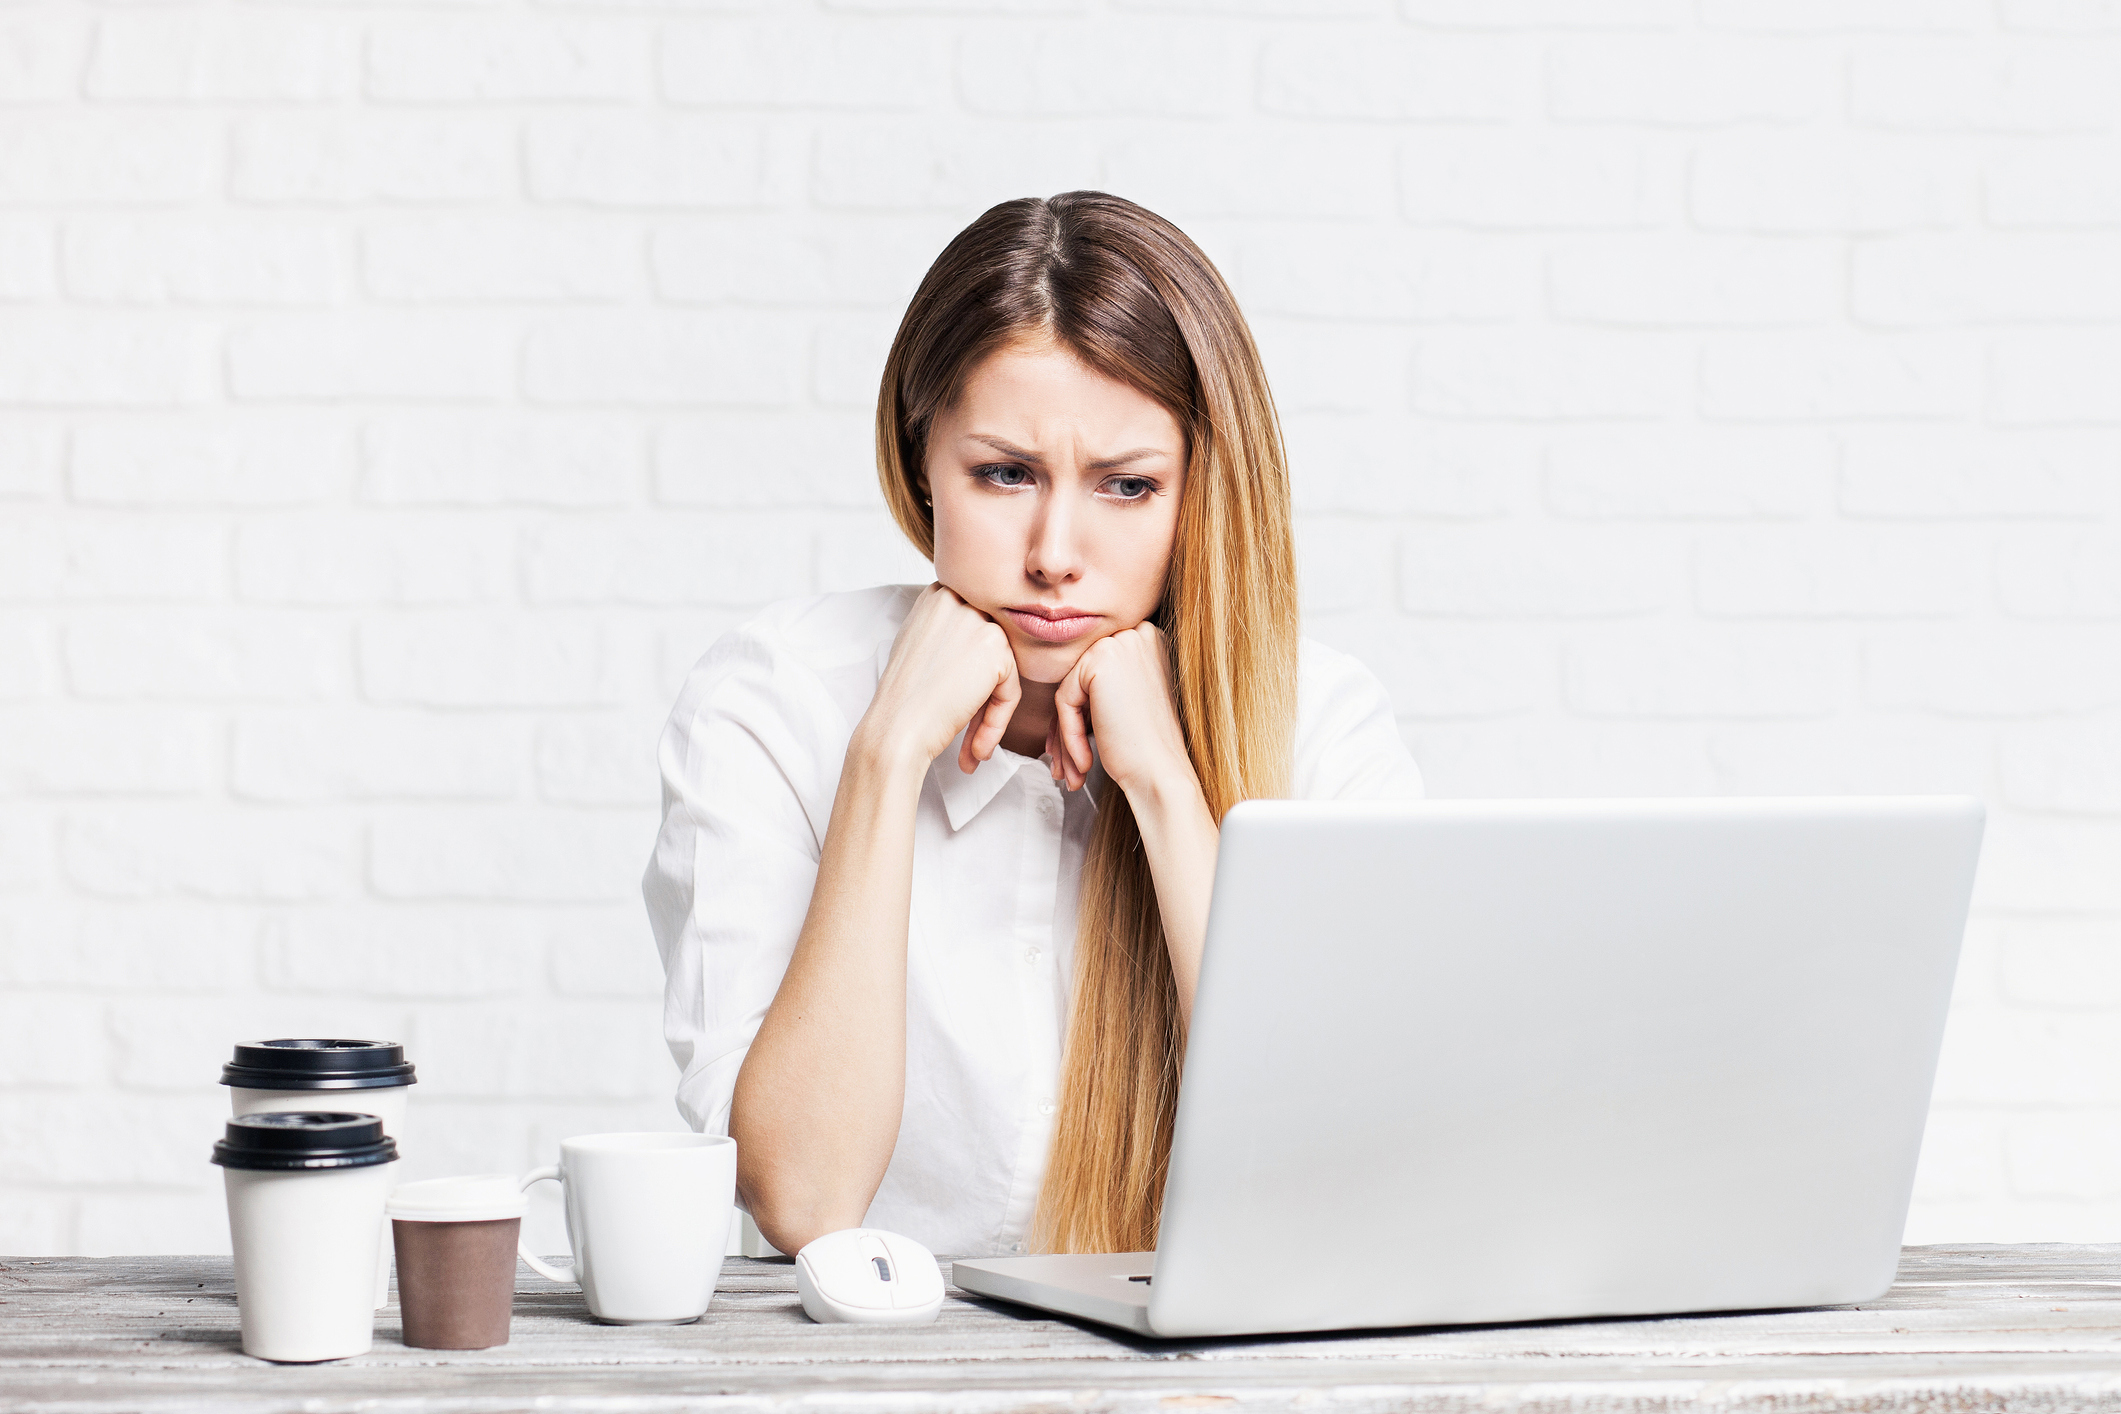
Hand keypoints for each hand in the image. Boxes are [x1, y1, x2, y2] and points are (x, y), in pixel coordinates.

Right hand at [861, 584, 1022, 775]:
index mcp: (935, 596)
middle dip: (985, 689)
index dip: (973, 667)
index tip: (960, 698)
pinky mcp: (995, 646)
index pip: (975, 626)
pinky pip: (1011, 688)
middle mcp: (956, 599)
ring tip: (973, 744)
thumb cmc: (902, 700)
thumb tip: (977, 645)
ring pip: (1004, 669)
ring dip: (991, 710)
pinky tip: (977, 745)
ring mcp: (976, 619)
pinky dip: (998, 721)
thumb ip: (948, 634)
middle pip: (992, 647)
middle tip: (970, 727)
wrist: (896, 729)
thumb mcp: (918, 647)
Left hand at [1047, 622, 1193, 796]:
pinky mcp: (1099, 660)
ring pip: (1070, 692)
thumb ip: (1103, 686)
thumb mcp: (1128, 704)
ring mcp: (1120, 643)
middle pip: (1082, 681)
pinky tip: (1084, 762)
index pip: (1097, 675)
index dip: (1083, 714)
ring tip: (1073, 773)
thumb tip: (1066, 690)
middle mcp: (1137, 633)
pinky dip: (1069, 734)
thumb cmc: (1149, 748)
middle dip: (1069, 727)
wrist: (1162, 773)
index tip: (1075, 748)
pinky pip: (1064, 700)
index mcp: (1148, 640)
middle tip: (1068, 766)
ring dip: (1066, 737)